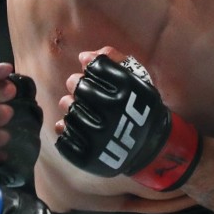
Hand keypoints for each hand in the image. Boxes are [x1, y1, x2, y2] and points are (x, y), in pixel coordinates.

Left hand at [54, 49, 201, 191]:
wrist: (150, 147)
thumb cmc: (139, 107)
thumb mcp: (137, 80)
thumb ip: (116, 60)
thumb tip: (84, 56)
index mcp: (128, 92)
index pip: (94, 66)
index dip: (92, 67)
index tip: (94, 73)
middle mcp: (113, 114)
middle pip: (78, 86)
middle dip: (78, 85)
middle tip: (81, 89)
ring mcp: (99, 138)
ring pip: (69, 110)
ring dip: (72, 107)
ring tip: (81, 108)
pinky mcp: (87, 157)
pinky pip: (63, 137)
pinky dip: (66, 130)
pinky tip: (78, 128)